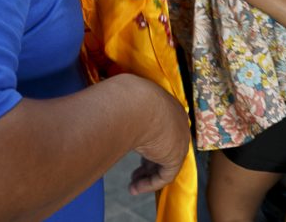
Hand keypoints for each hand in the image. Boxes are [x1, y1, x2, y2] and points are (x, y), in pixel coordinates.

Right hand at [126, 77, 190, 194]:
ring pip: (165, 163)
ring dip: (148, 176)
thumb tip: (106, 112)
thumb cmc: (125, 98)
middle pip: (164, 147)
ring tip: (132, 186)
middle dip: (148, 163)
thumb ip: (124, 111)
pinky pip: (165, 175)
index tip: (134, 151)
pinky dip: (150, 183)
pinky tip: (135, 187)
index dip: (148, 144)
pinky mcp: (176, 155)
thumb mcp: (125, 103)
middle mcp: (177, 122)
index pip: (161, 129)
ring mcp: (179, 139)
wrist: (135, 102)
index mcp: (167, 107)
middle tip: (134, 173)